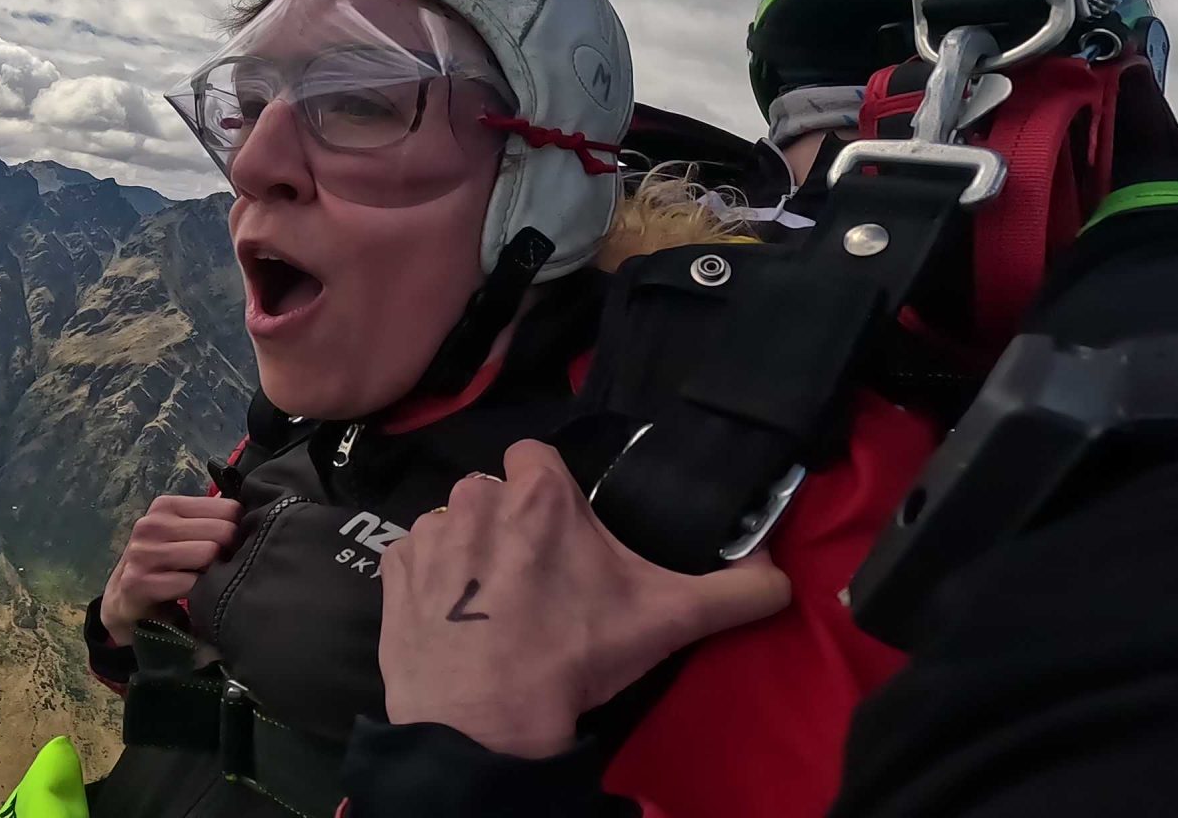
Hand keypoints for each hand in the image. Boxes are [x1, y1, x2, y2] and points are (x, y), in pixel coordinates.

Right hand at [99, 493, 241, 646]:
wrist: (125, 602)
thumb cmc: (164, 566)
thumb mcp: (184, 535)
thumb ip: (212, 520)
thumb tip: (255, 509)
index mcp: (166, 506)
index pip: (228, 508)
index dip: (239, 530)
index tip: (233, 549)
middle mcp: (152, 524)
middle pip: (222, 531)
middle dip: (230, 553)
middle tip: (224, 569)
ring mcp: (143, 553)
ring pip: (208, 554)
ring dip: (215, 573)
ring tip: (210, 582)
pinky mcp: (139, 582)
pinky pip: (190, 584)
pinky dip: (201, 593)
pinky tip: (197, 598)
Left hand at [379, 440, 791, 758]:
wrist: (486, 722)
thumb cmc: (575, 657)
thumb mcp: (667, 620)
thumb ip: (733, 592)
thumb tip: (784, 580)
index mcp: (540, 493)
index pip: (537, 456)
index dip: (550, 491)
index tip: (563, 532)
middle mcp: (477, 498)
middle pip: (496, 492)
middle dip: (512, 526)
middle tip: (537, 582)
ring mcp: (430, 534)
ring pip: (454, 524)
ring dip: (470, 553)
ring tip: (494, 606)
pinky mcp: (393, 572)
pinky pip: (414, 558)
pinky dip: (431, 581)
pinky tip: (456, 619)